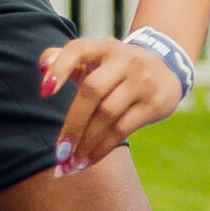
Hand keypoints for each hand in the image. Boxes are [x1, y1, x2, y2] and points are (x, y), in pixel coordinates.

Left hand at [38, 36, 183, 173]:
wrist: (167, 68)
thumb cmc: (116, 67)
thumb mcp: (95, 57)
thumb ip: (64, 58)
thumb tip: (42, 67)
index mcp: (103, 46)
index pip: (77, 50)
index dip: (59, 69)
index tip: (43, 94)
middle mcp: (124, 60)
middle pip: (92, 91)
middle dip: (72, 125)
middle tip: (59, 153)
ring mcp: (141, 81)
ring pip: (107, 114)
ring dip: (86, 143)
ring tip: (71, 164)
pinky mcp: (154, 103)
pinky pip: (123, 129)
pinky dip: (102, 148)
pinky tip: (88, 160)